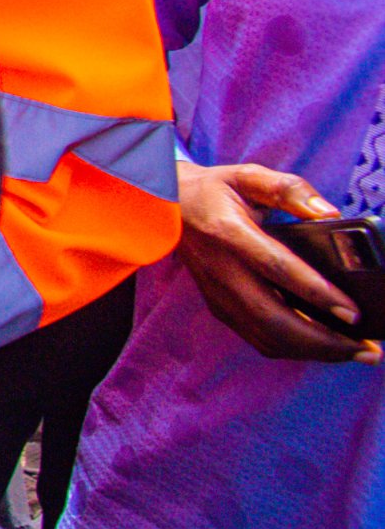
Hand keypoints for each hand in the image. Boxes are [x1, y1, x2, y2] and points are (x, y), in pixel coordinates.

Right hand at [177, 160, 380, 363]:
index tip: (353, 312)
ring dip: (312, 352)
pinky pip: (258, 338)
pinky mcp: (218, 307)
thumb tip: (329, 213)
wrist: (165, 207)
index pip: (276, 269)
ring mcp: (216, 294)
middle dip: (324, 342)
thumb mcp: (249, 176)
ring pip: (266, 338)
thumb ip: (290, 189)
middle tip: (366, 349)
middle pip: (273, 320)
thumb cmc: (213, 190)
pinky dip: (293, 348)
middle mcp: (220, 270)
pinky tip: (320, 345)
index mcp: (228, 233)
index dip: (317, 293)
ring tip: (352, 352)